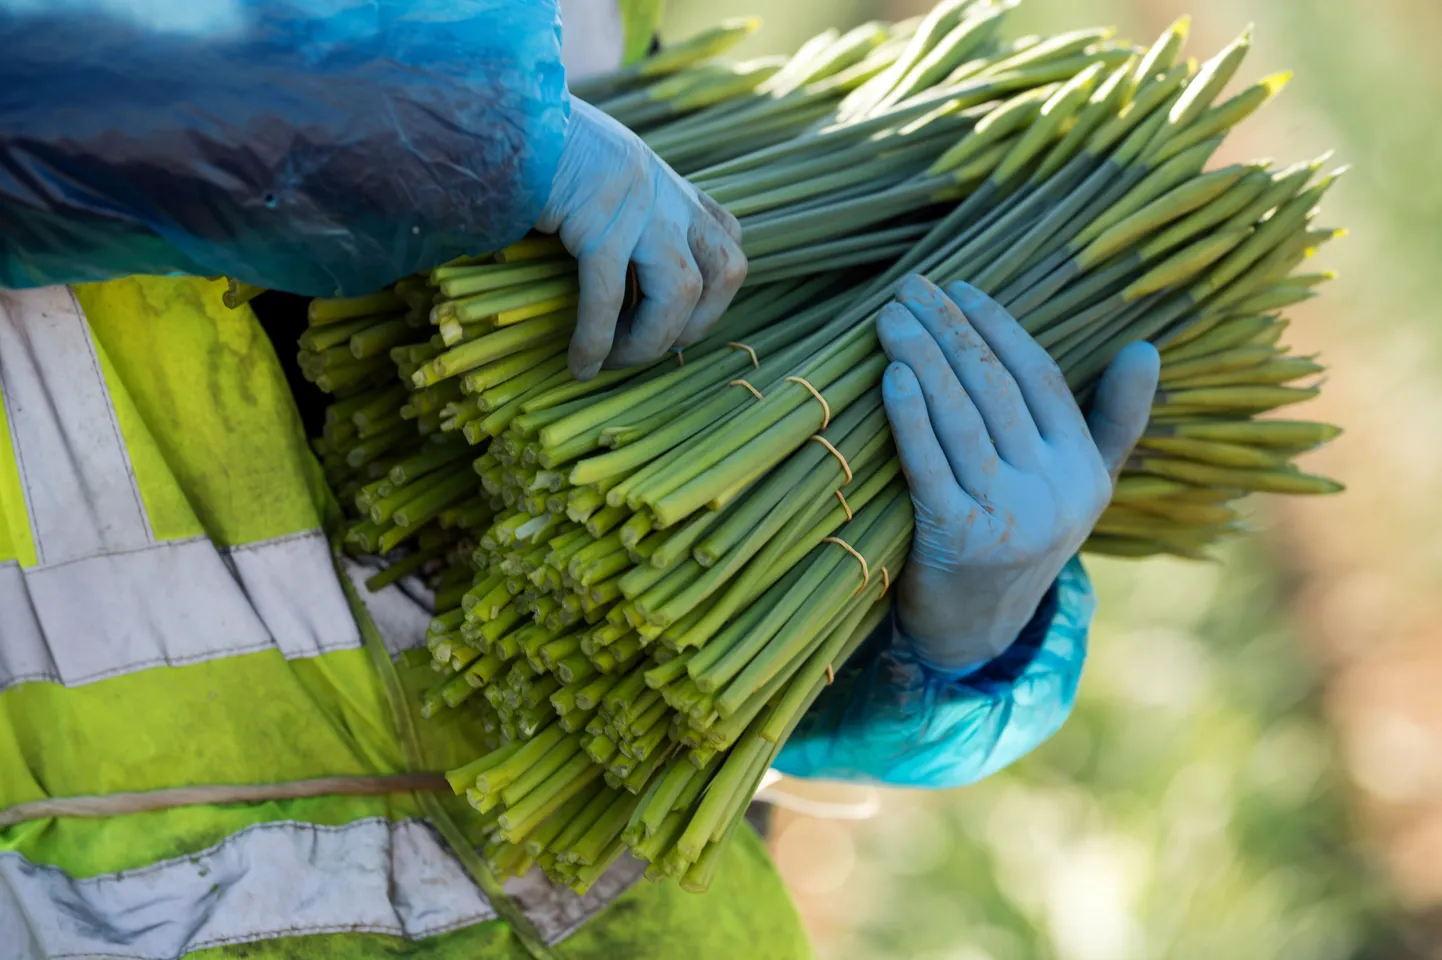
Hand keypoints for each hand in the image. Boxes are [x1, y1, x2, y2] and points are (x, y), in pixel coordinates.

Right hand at [537, 95, 747, 379]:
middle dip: (697, 324)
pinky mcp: (596, 219)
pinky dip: (596, 339)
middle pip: (727, 268)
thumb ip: (617, 217)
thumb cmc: (533, 154)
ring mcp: (638, 203)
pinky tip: (579, 363)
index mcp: (667, 182)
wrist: (496, 114)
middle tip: (647, 349)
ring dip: (651, 340)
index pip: (728, 238)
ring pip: (681, 290)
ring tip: (613, 361)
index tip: (675, 323)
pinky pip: (607, 295)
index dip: (715, 292)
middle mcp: (666, 190)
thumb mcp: (594, 178)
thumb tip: (613, 280)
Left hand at [878, 275, 1158, 672]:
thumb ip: (1112, 421)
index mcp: (1083, 470)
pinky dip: (910, 416)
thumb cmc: (1020, 538)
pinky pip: (931, 464)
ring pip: (962, 418)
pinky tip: (892, 375)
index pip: (1041, 377)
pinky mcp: (960, 539)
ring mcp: (1009, 517)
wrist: (975, 630)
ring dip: (923, 358)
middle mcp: (1055, 492)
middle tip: (910, 286)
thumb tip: (1146, 349)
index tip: (960, 287)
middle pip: (996, 389)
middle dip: (951, 330)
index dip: (999, 327)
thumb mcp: (1078, 487)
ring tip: (890, 317)